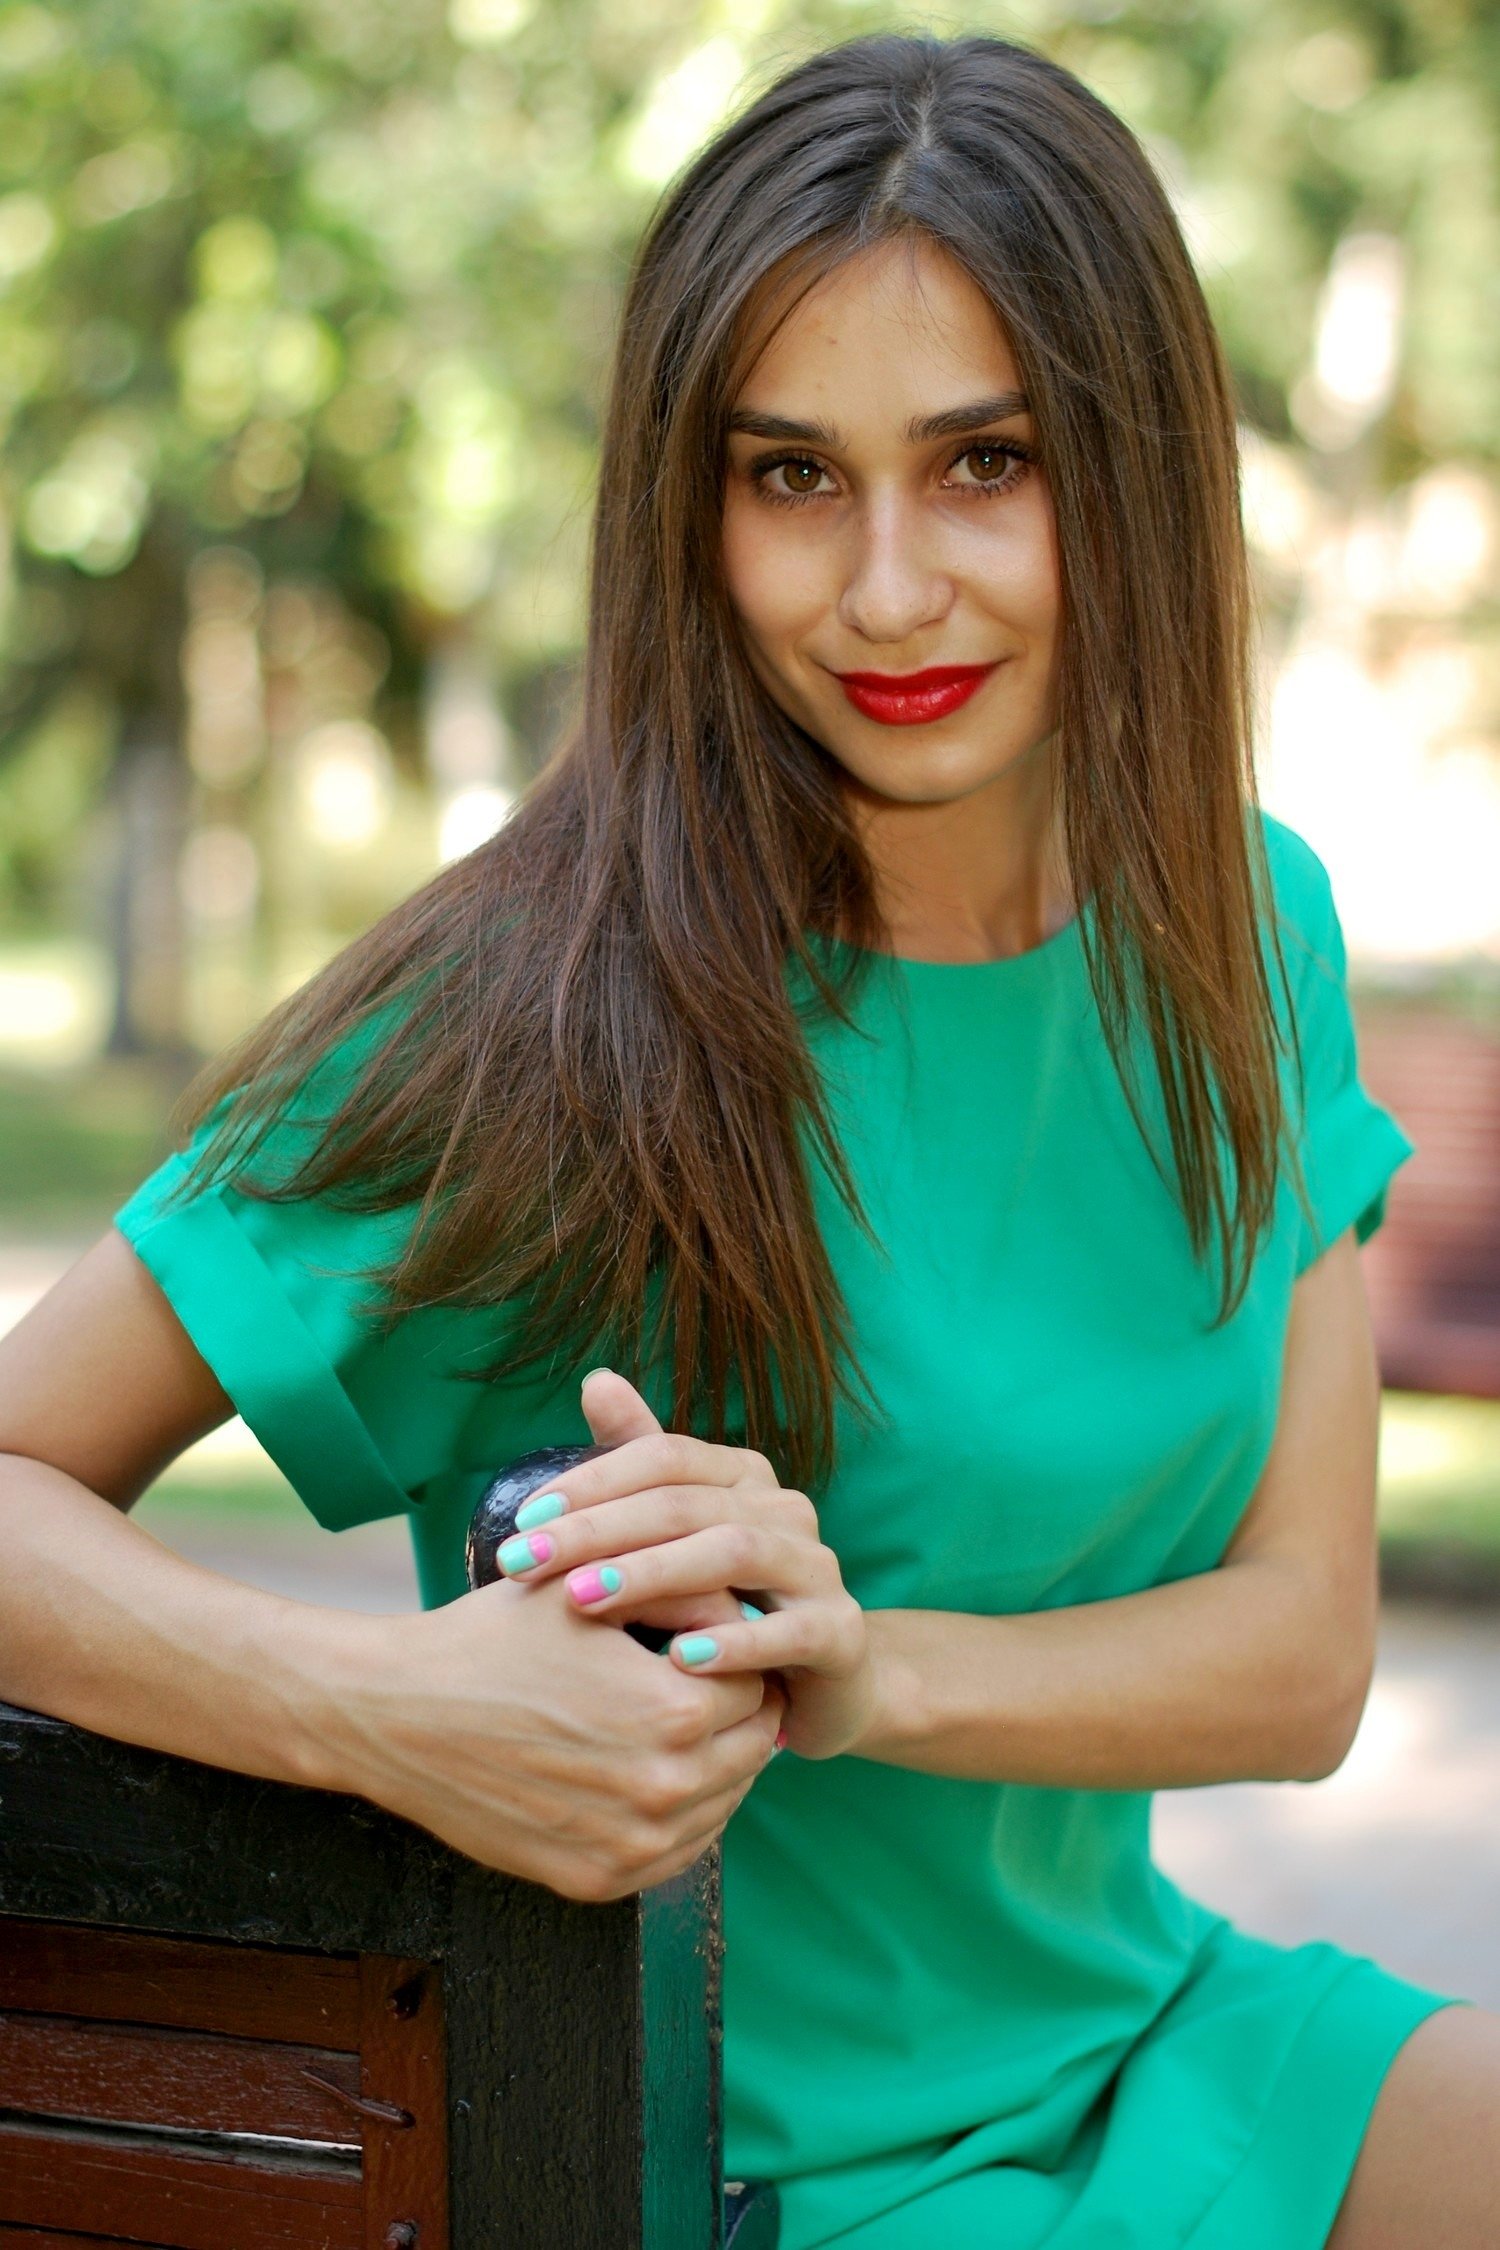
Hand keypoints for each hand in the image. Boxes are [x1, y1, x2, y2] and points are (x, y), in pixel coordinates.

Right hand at [319, 1571, 781, 1901]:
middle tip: (703, 1684)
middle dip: (735, 1711)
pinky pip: (679, 1852)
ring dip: (713, 1764)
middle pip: (751, 1747)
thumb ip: (681, 1595)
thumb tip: (749, 1604)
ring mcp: (632, 1845)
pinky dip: (679, 1816)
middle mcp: (665, 1788)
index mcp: (674, 1710)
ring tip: (669, 1726)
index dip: (735, 1655)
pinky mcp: (598, 1881)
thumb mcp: (588, 1593)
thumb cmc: (491, 1641)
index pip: (755, 1682)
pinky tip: (646, 1774)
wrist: (397, 1715)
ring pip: (723, 1803)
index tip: (709, 1644)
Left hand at [491, 1368, 877, 1761]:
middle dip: (597, 1530)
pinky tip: (677, 1659)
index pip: (662, 1456)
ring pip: (733, 1552)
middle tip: (524, 1561)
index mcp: (743, 1478)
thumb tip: (596, 1379)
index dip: (590, 1481)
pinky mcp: (840, 1633)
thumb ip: (640, 1461)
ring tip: (582, 1597)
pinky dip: (734, 1642)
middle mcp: (785, 1510)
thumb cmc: (729, 1604)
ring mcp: (817, 1569)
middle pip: (684, 1503)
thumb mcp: (677, 1538)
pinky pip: (789, 1631)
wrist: (819, 1681)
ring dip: (652, 1573)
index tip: (522, 1521)